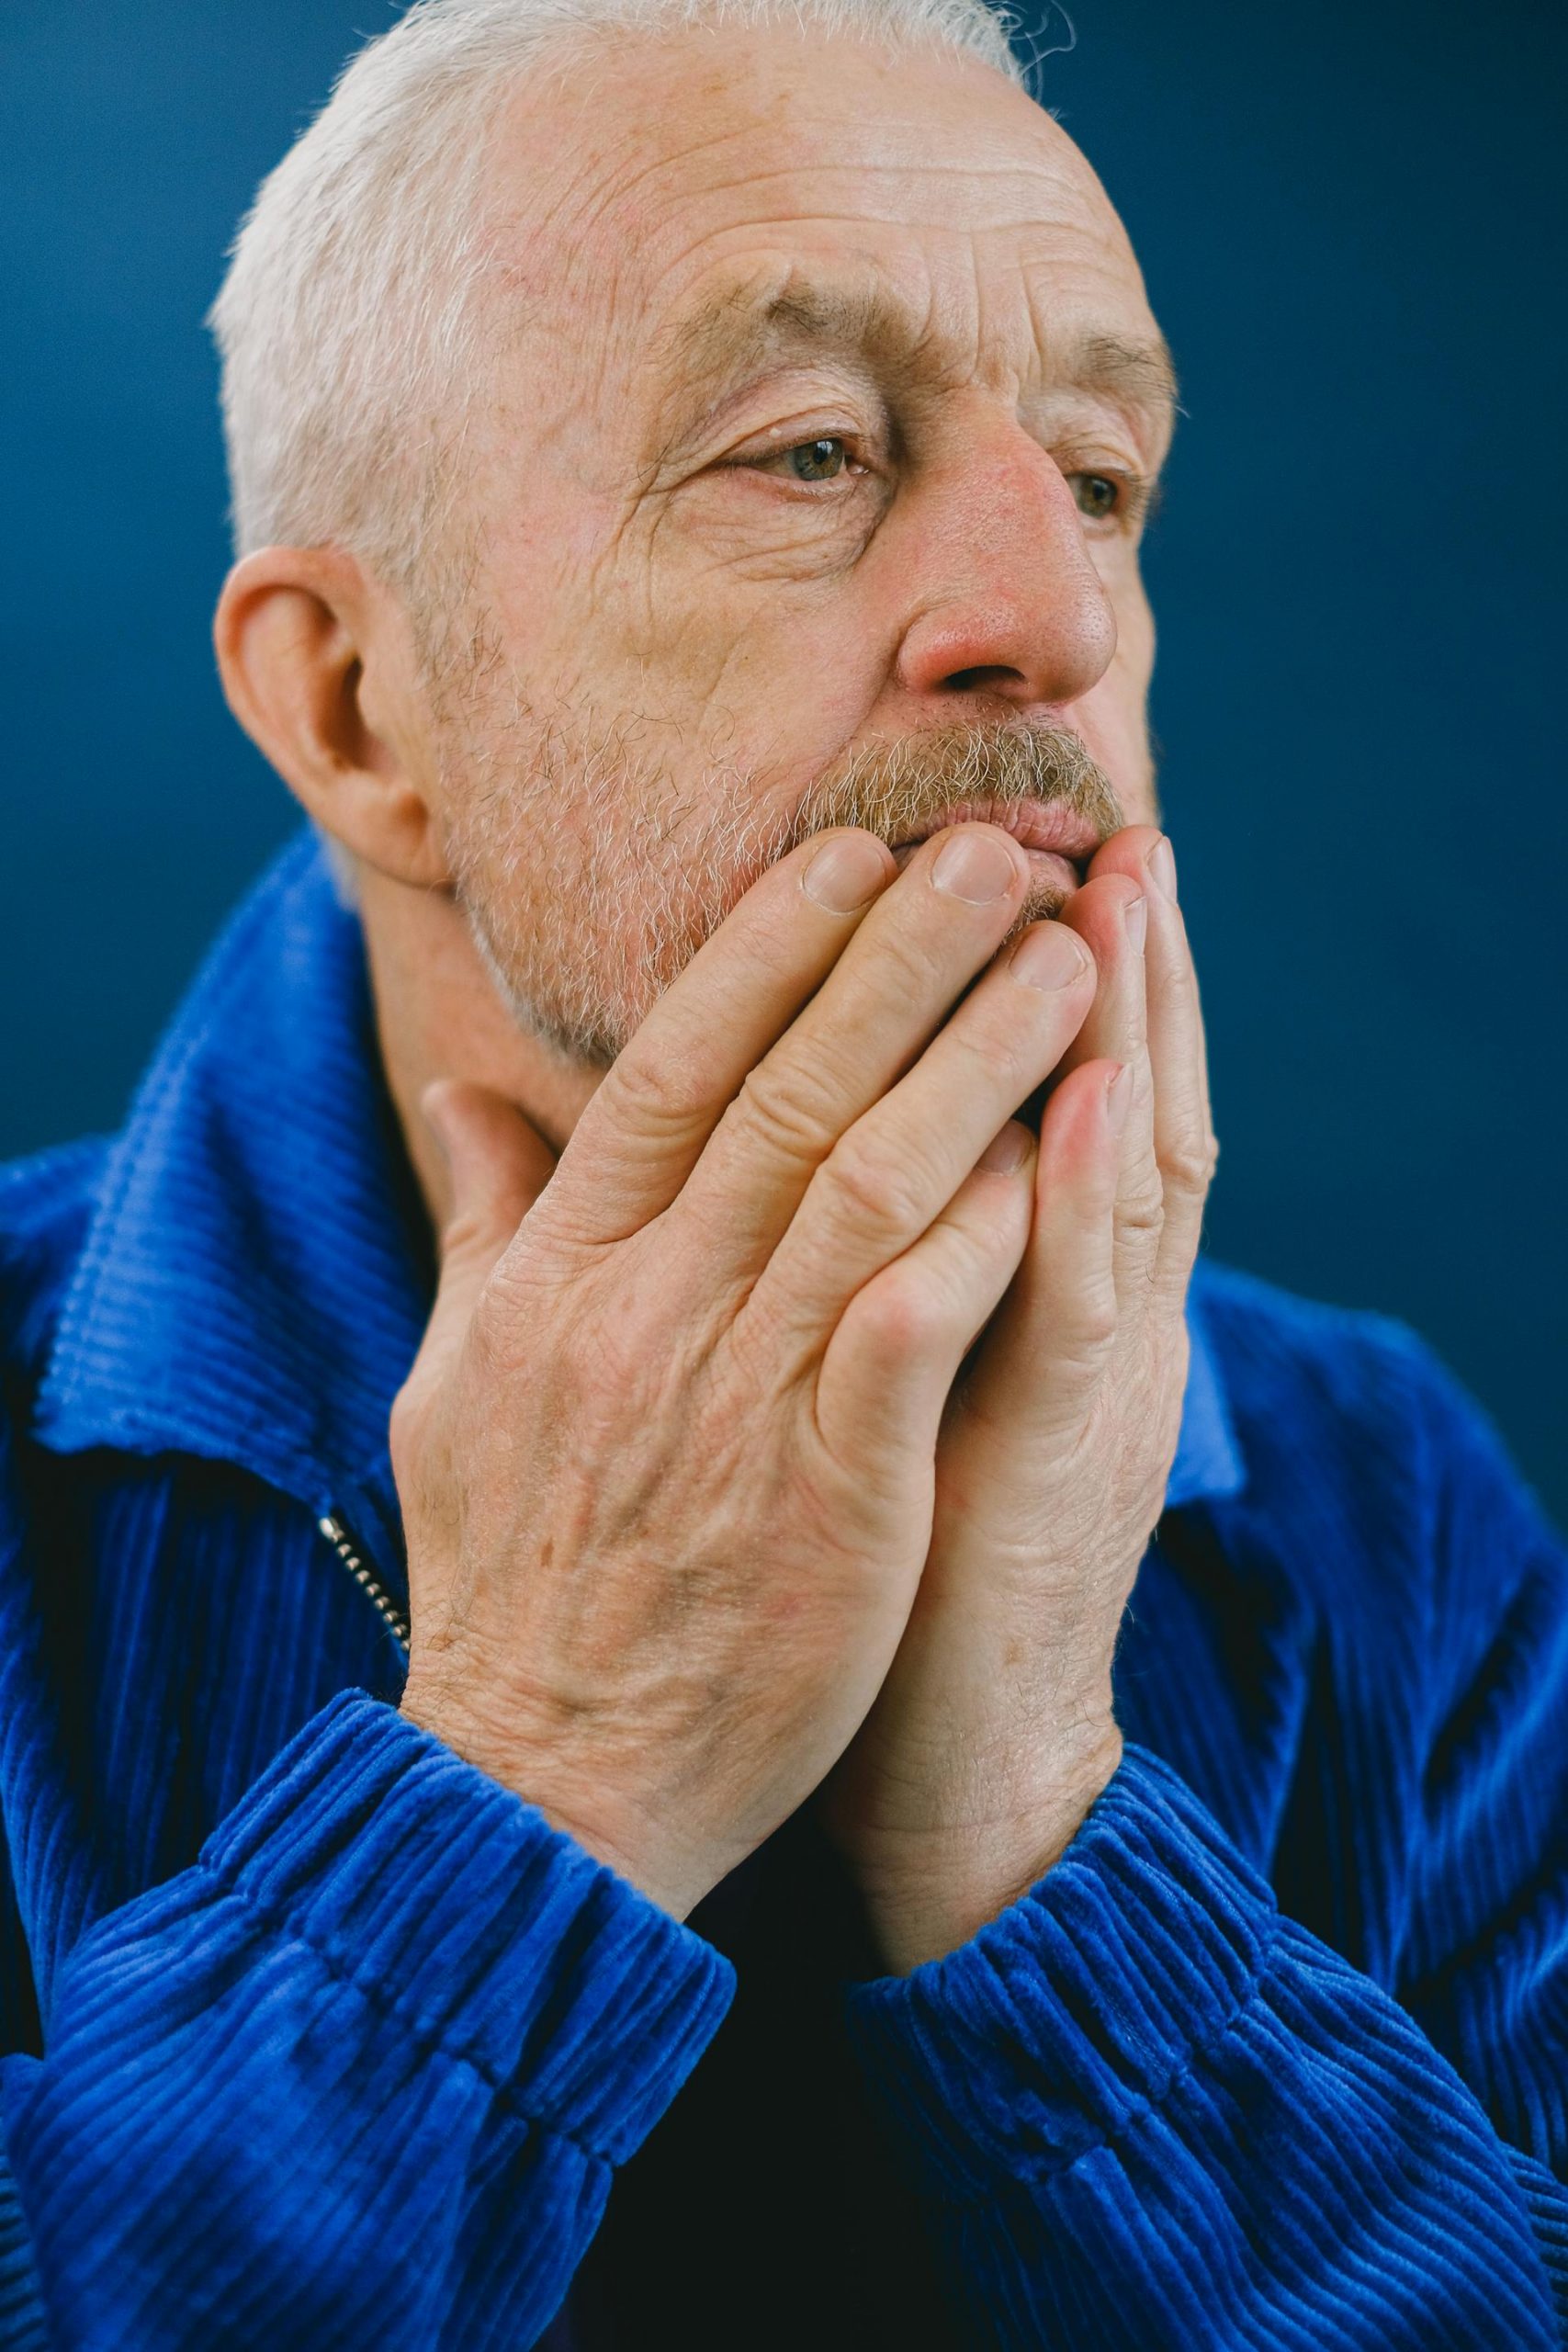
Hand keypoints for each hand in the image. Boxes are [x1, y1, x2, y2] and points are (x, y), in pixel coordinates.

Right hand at [393, 822, 1102, 1920]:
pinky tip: (1060, 1150)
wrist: (543, 1784)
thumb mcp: (456, 1383)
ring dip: (976, 1057)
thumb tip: (460, 1092)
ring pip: (868, 1180)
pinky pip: (914, 1325)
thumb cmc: (508, 1579)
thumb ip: (486, 1224)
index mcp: (561, 1276)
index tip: (850, 853)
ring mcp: (735, 1401)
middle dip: (902, 954)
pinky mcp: (827, 1496)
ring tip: (1067, 959)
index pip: (671, 1069)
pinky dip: (986, 1231)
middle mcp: (645, 1312)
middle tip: (999, 845)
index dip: (766, 950)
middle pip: (788, 1091)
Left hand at [822, 829, 1216, 1970]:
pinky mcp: (1056, 1458)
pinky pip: (1076, 1312)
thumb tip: (740, 1169)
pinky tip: (1079, 1097)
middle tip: (1097, 826)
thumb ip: (823, 1269)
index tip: (998, 861)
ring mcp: (1081, 1382)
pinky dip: (1085, 1198)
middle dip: (1105, 966)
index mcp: (1015, 1289)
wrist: (945, 1761)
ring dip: (1125, 1033)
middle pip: (1105, 1107)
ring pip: (1119, 1179)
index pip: (1037, 1105)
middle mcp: (1073, 1315)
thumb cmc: (871, 1561)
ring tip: (1118, 893)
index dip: (1026, 987)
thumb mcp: (855, 1389)